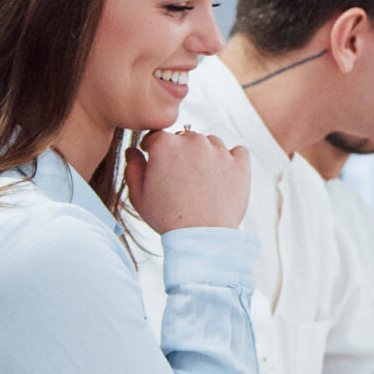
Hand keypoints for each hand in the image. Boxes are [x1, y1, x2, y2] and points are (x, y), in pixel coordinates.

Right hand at [124, 128, 248, 232]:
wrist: (201, 237)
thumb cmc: (166, 218)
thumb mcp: (138, 195)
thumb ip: (133, 168)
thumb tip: (133, 151)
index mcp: (166, 145)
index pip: (158, 136)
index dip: (155, 150)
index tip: (157, 163)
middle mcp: (194, 141)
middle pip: (186, 138)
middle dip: (181, 152)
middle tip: (181, 179)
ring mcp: (219, 151)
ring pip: (211, 143)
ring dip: (206, 155)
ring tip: (201, 182)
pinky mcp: (241, 163)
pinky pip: (237, 152)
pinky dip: (231, 160)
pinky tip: (223, 177)